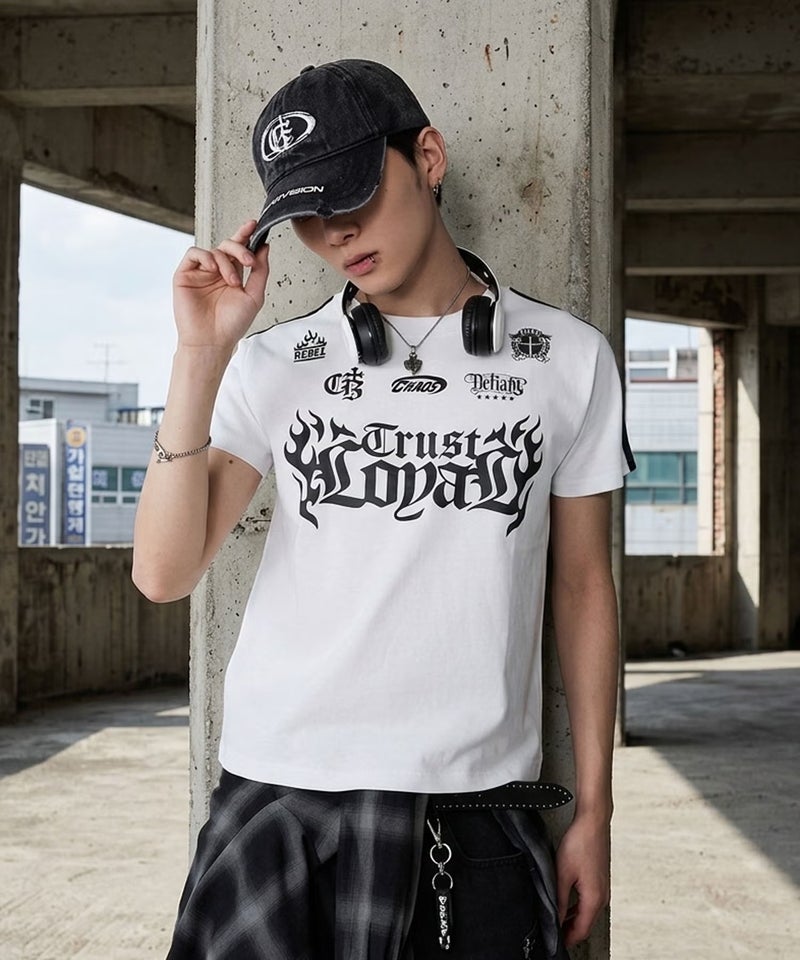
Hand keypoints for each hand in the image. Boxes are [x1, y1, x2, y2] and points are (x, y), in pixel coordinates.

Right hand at [173, 220, 269, 349]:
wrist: (212, 341)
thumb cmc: (232, 324)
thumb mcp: (254, 296)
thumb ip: (260, 271)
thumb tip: (264, 247)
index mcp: (232, 276)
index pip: (238, 250)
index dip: (245, 235)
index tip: (254, 224)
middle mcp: (216, 272)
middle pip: (227, 246)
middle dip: (240, 248)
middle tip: (248, 261)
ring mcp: (200, 273)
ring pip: (213, 250)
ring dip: (226, 262)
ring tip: (231, 281)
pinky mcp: (185, 275)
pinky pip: (194, 254)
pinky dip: (206, 257)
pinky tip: (213, 270)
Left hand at [555, 813, 610, 947]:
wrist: (593, 822)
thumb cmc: (580, 843)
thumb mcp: (563, 873)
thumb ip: (559, 900)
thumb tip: (555, 919)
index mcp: (594, 898)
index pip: (581, 930)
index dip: (567, 939)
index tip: (554, 942)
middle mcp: (602, 897)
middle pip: (585, 924)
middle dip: (570, 931)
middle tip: (553, 933)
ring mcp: (603, 888)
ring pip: (588, 913)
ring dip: (574, 920)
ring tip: (558, 921)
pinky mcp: (600, 881)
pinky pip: (590, 902)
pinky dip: (579, 908)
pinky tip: (567, 905)